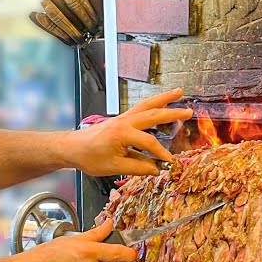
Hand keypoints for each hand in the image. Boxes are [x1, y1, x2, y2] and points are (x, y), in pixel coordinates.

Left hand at [67, 89, 192, 176]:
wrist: (73, 148)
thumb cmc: (89, 157)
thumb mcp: (114, 167)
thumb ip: (138, 168)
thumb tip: (156, 169)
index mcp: (122, 133)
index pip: (149, 142)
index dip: (161, 153)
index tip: (170, 162)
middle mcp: (124, 121)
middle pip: (152, 114)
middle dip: (172, 113)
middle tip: (189, 112)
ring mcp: (123, 118)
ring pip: (147, 105)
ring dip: (164, 98)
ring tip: (179, 92)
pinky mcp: (121, 119)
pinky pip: (140, 108)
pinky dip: (153, 104)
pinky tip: (161, 104)